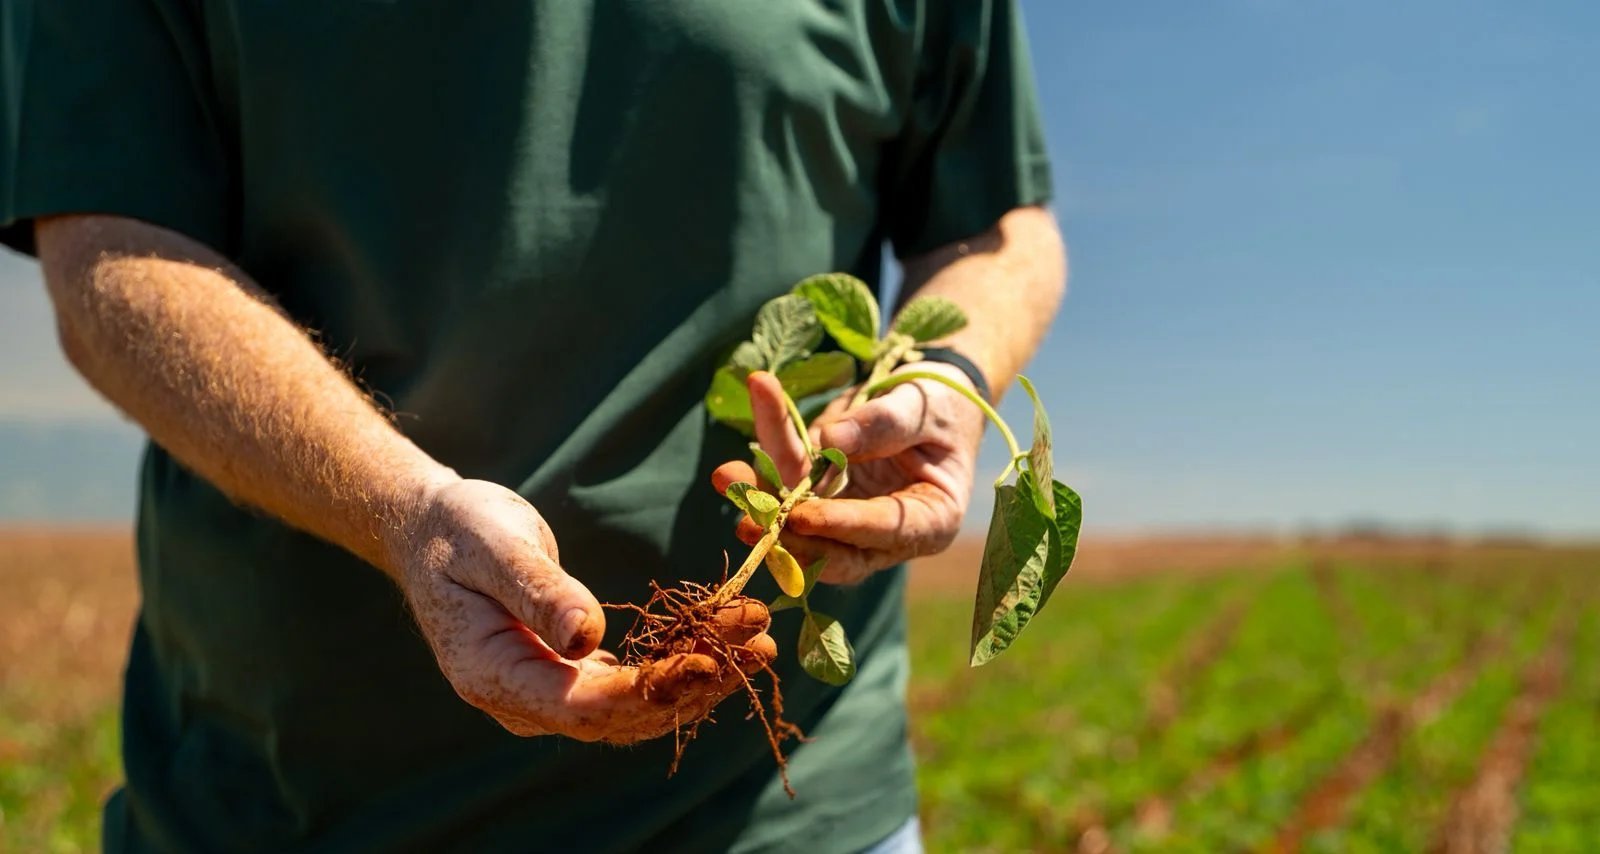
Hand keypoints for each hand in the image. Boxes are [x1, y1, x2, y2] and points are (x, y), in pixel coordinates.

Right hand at [391, 479, 775, 742]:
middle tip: (761, 646)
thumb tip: (586, 636)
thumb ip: (538, 591)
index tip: (708, 663)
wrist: (436, 530)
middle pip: (620, 715)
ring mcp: (547, 693)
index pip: (580, 705)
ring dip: (702, 677)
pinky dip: (681, 663)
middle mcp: (521, 700)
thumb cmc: (459, 530)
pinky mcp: (570, 675)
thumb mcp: (492, 546)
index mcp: (491, 674)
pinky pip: (632, 683)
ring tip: (761, 641)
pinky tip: (726, 640)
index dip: (648, 691)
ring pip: (636, 707)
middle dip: (696, 684)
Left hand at [711, 363, 984, 584]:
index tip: (801, 516)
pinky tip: (730, 467)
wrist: (931, 397)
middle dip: (786, 532)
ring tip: (727, 476)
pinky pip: (787, 488)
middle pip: (833, 543)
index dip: (840, 525)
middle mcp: (888, 533)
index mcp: (932, 520)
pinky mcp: (822, 500)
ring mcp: (850, 520)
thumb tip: (829, 440)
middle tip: (748, 518)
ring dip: (760, 502)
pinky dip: (759, 473)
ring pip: (800, 521)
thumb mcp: (924, 406)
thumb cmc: (943, 404)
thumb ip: (884, 423)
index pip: (884, 530)